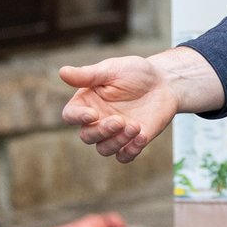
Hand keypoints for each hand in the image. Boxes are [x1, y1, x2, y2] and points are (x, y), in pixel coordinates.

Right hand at [60, 55, 182, 162]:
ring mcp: (114, 133)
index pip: (71, 115)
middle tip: (120, 121)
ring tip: (135, 127)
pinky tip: (142, 137)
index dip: (78, 118)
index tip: (93, 114)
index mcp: (87, 102)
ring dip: (117, 142)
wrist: (164, 83)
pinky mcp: (131, 142)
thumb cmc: (136, 72)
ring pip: (104, 149)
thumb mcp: (111, 69)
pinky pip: (124, 156)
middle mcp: (97, 120)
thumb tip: (61, 72)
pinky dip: (130, 151)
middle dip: (102, 131)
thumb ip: (87, 75)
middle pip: (87, 136)